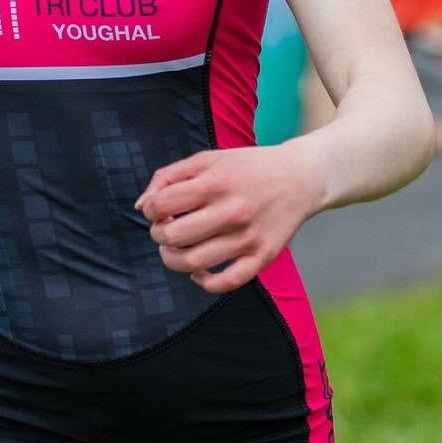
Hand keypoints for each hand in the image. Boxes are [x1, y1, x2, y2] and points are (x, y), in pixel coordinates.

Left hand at [135, 143, 325, 294]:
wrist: (300, 178)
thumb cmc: (247, 167)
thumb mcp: (208, 159)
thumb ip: (169, 176)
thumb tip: (141, 207)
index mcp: (216, 182)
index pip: (163, 204)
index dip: (151, 209)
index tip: (158, 209)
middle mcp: (232, 211)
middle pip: (174, 237)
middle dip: (159, 235)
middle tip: (164, 230)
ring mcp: (248, 237)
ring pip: (195, 263)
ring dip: (173, 260)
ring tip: (174, 250)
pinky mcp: (263, 257)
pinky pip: (227, 283)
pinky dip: (204, 282)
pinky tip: (198, 270)